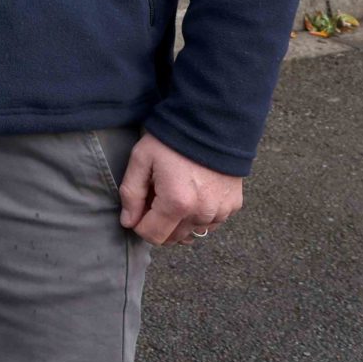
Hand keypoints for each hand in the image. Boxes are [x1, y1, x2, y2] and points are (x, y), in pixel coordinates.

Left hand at [117, 133, 243, 246]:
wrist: (211, 124)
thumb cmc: (171, 140)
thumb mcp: (141, 160)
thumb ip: (131, 194)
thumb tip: (128, 222)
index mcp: (177, 203)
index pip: (153, 235)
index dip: (139, 224)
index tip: (139, 208)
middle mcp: (202, 213)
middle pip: (173, 238)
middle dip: (159, 223)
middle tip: (156, 196)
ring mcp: (221, 211)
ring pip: (192, 232)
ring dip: (180, 220)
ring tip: (176, 192)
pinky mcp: (233, 206)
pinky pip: (211, 223)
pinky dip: (199, 215)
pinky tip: (194, 193)